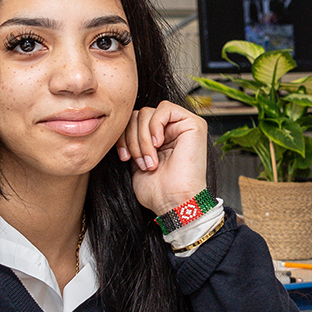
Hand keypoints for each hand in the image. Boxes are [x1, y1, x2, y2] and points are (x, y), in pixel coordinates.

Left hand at [118, 101, 209, 215]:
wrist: (173, 202)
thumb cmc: (157, 189)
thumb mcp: (136, 159)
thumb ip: (131, 138)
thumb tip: (118, 123)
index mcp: (158, 137)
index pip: (133, 121)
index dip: (123, 136)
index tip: (125, 158)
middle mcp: (171, 129)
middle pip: (139, 115)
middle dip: (132, 138)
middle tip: (139, 162)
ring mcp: (183, 125)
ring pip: (148, 112)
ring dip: (142, 138)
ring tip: (149, 160)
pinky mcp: (194, 123)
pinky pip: (164, 109)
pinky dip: (154, 126)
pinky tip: (158, 144)